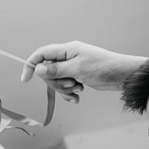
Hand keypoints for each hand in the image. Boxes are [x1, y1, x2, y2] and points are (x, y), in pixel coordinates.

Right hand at [24, 41, 144, 101]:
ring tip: (78, 88)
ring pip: (57, 81)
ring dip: (65, 89)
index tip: (26, 80)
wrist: (122, 76)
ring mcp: (73, 67)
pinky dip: (70, 93)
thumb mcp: (77, 69)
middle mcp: (68, 57)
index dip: (31, 65)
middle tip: (71, 83)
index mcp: (67, 50)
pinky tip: (78, 98)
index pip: (41, 54)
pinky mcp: (78, 77)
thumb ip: (56, 69)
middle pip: (48, 71)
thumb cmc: (103, 68)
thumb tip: (38, 68)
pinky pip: (66, 87)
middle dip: (56, 82)